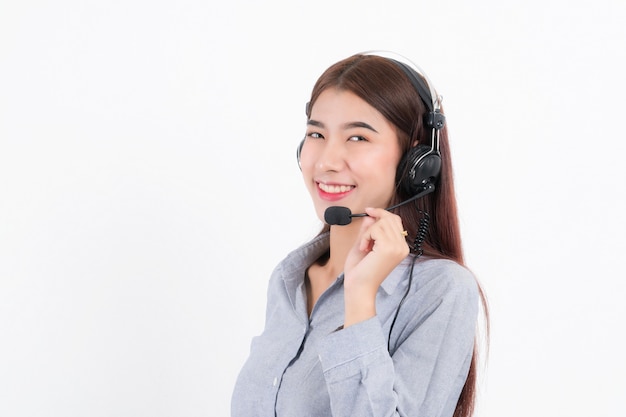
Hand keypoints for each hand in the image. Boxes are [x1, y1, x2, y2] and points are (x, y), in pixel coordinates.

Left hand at [343, 208, 409, 326]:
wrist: (359, 287)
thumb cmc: (360, 271)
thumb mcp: (364, 245)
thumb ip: (369, 230)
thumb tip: (371, 215)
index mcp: (400, 247)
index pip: (395, 221)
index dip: (381, 214)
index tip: (368, 211)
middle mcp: (402, 246)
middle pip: (390, 218)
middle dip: (373, 223)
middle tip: (364, 237)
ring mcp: (397, 247)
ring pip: (382, 222)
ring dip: (368, 232)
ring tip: (364, 246)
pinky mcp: (389, 248)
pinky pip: (376, 229)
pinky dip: (366, 236)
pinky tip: (364, 248)